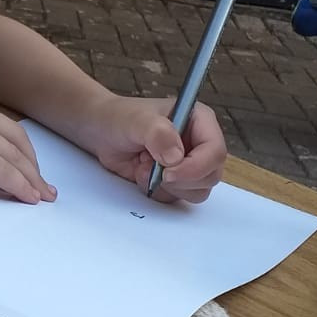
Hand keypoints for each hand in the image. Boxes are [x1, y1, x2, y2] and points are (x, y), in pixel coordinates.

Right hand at [0, 93, 56, 204]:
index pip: (3, 126)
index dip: (21, 150)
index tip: (29, 168)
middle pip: (15, 139)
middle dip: (32, 165)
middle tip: (43, 187)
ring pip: (13, 157)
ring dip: (30, 179)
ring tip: (40, 197)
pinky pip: (2, 171)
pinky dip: (19, 186)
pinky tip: (26, 199)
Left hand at [78, 95, 226, 203]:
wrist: (101, 132)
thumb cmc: (120, 118)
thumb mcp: (137, 121)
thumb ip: (158, 134)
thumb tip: (176, 157)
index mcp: (200, 120)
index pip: (215, 151)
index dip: (196, 167)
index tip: (169, 173)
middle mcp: (199, 143)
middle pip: (211, 175)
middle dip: (181, 180)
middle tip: (155, 171)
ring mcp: (189, 163)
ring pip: (197, 191)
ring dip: (168, 187)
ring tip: (145, 166)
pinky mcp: (176, 180)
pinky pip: (178, 197)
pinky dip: (158, 191)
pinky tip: (143, 173)